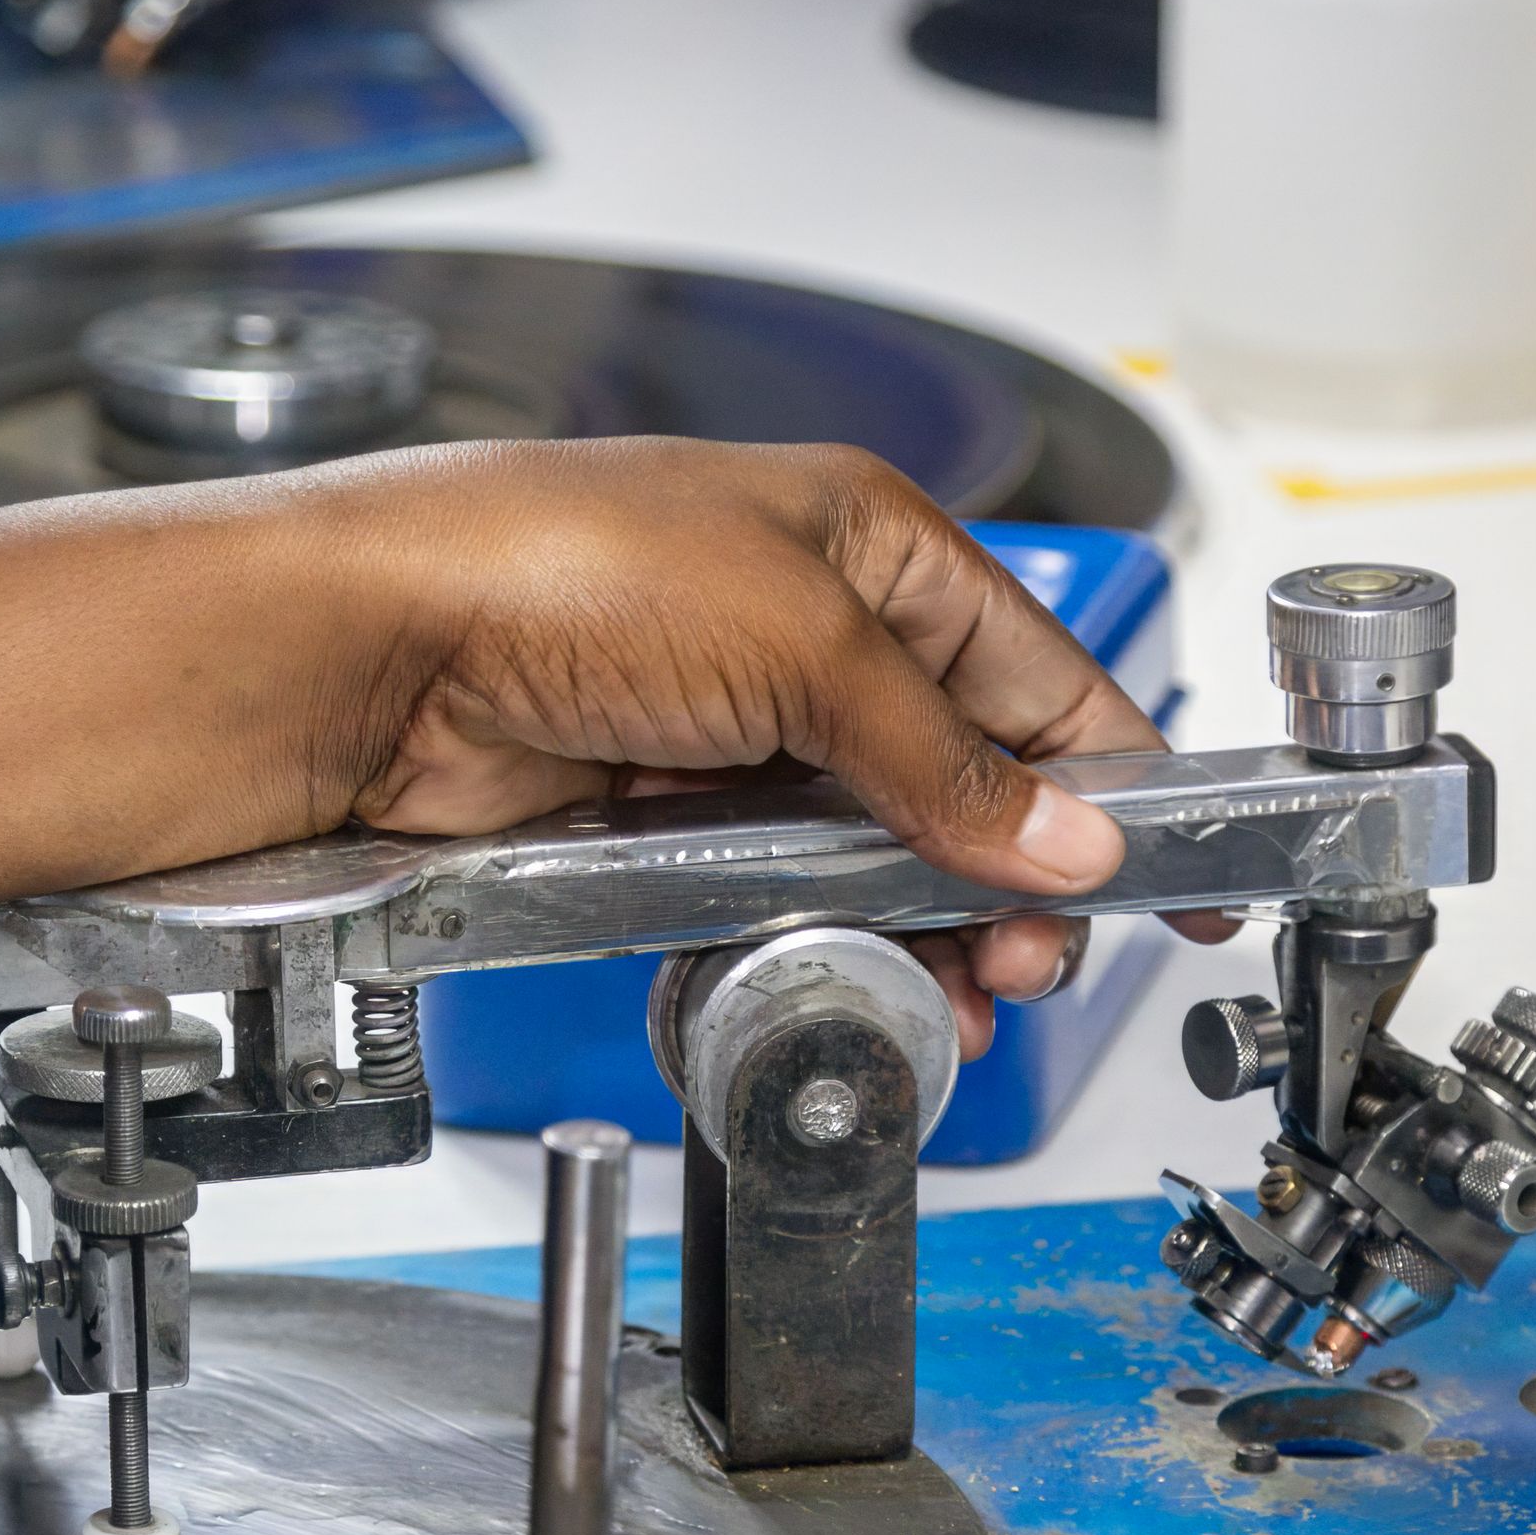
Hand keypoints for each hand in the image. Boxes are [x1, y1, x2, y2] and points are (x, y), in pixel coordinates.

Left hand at [280, 441, 1169, 1054]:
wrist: (362, 654)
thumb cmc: (550, 566)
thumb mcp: (800, 643)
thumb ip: (943, 757)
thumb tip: (1066, 838)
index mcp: (865, 543)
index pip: (1036, 672)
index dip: (1109, 779)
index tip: (1173, 877)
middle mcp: (805, 631)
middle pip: (964, 778)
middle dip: (1015, 877)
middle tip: (1031, 960)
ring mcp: (732, 731)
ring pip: (875, 852)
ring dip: (924, 930)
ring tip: (950, 991)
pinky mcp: (659, 817)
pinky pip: (779, 896)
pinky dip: (822, 945)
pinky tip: (849, 982)